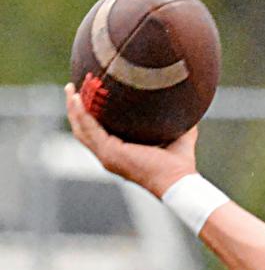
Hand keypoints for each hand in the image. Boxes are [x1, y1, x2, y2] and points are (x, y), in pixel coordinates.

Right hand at [64, 81, 197, 197]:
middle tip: (73, 88)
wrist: (179, 181)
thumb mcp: (178, 136)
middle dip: (75, 109)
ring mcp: (107, 156)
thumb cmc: (180, 164)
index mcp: (120, 154)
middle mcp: (110, 156)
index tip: (88, 96)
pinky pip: (89, 128)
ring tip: (71, 89)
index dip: (89, 116)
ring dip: (73, 108)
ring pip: (81, 128)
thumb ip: (179, 120)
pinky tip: (77, 98)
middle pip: (83, 130)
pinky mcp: (110, 153)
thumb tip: (188, 103)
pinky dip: (81, 113)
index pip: (97, 133)